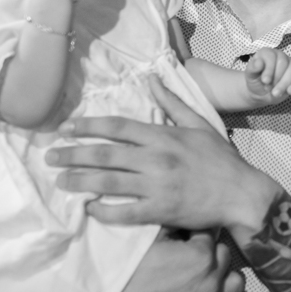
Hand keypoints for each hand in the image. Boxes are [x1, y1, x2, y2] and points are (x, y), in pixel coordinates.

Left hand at [45, 76, 280, 236]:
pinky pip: (124, 212)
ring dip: (80, 180)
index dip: (89, 126)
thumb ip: (172, 102)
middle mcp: (156, 159)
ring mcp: (157, 186)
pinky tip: (89, 208)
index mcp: (163, 136)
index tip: (66, 128)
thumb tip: (151, 79)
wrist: (240, 193)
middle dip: (73, 154)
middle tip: (50, 155)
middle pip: (105, 154)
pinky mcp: (160, 211)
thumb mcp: (199, 123)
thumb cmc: (220, 158)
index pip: (118, 127)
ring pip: (109, 182)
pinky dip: (104, 210)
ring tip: (60, 180)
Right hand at [106, 231, 244, 291]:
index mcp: (200, 256)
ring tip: (208, 278)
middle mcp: (212, 280)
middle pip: (224, 255)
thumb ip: (170, 224)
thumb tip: (178, 211)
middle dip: (211, 253)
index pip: (210, 234)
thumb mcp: (148, 242)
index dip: (197, 234)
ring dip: (225, 278)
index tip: (188, 237)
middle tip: (193, 256)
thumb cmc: (127, 276)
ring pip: (237, 282)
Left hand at [245, 48, 290, 104]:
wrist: (261, 93)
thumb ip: (252, 68)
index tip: (265, 81)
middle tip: (268, 89)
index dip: (269, 69)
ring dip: (285, 83)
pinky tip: (289, 92)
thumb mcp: (250, 76)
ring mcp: (290, 64)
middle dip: (277, 78)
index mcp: (267, 53)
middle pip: (284, 63)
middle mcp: (280, 56)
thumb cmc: (255, 81)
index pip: (272, 56)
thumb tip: (259, 62)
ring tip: (275, 93)